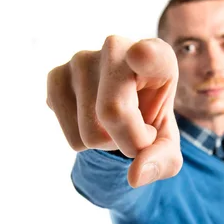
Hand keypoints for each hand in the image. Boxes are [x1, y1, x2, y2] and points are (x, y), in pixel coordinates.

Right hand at [46, 36, 182, 187]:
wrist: (122, 114)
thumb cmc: (150, 123)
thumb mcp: (167, 146)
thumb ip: (163, 160)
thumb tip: (135, 176)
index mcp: (159, 57)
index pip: (152, 55)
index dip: (147, 57)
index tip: (140, 56)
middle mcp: (117, 47)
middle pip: (113, 112)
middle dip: (129, 141)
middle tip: (139, 133)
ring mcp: (81, 59)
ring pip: (91, 134)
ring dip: (106, 144)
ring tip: (114, 124)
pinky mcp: (55, 75)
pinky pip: (72, 137)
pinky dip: (84, 143)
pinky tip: (92, 120)